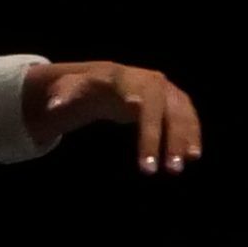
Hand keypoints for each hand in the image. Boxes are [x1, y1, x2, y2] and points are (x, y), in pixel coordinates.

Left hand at [20, 61, 204, 173]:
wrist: (112, 80)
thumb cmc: (89, 87)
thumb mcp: (72, 88)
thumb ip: (63, 95)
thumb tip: (53, 106)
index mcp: (125, 78)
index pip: (133, 91)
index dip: (137, 103)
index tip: (136, 112)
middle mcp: (151, 82)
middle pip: (159, 109)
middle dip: (157, 138)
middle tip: (156, 168)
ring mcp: (167, 91)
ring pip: (179, 115)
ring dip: (181, 140)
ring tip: (178, 168)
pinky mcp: (177, 101)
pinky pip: (188, 119)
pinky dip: (192, 135)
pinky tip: (194, 156)